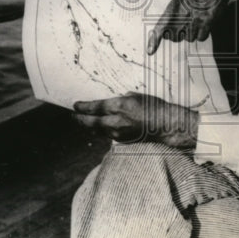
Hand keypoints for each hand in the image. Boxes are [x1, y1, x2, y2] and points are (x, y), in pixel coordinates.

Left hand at [73, 93, 197, 147]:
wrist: (164, 125)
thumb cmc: (153, 107)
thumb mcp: (135, 96)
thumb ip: (121, 99)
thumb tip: (113, 102)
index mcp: (118, 106)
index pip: (94, 107)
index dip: (82, 107)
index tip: (75, 106)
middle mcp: (115, 121)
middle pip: (90, 122)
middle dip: (80, 119)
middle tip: (73, 116)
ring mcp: (117, 133)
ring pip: (97, 131)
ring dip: (89, 127)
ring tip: (83, 122)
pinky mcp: (122, 141)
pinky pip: (107, 135)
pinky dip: (102, 131)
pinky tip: (101, 128)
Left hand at [146, 0, 233, 54]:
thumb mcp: (179, 1)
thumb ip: (171, 16)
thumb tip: (166, 32)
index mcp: (172, 8)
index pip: (160, 27)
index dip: (153, 41)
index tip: (149, 52)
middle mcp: (181, 15)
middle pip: (174, 37)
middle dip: (179, 34)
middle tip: (187, 22)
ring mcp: (193, 20)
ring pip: (189, 38)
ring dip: (193, 32)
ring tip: (198, 18)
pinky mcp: (205, 23)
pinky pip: (200, 38)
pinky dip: (203, 33)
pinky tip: (205, 22)